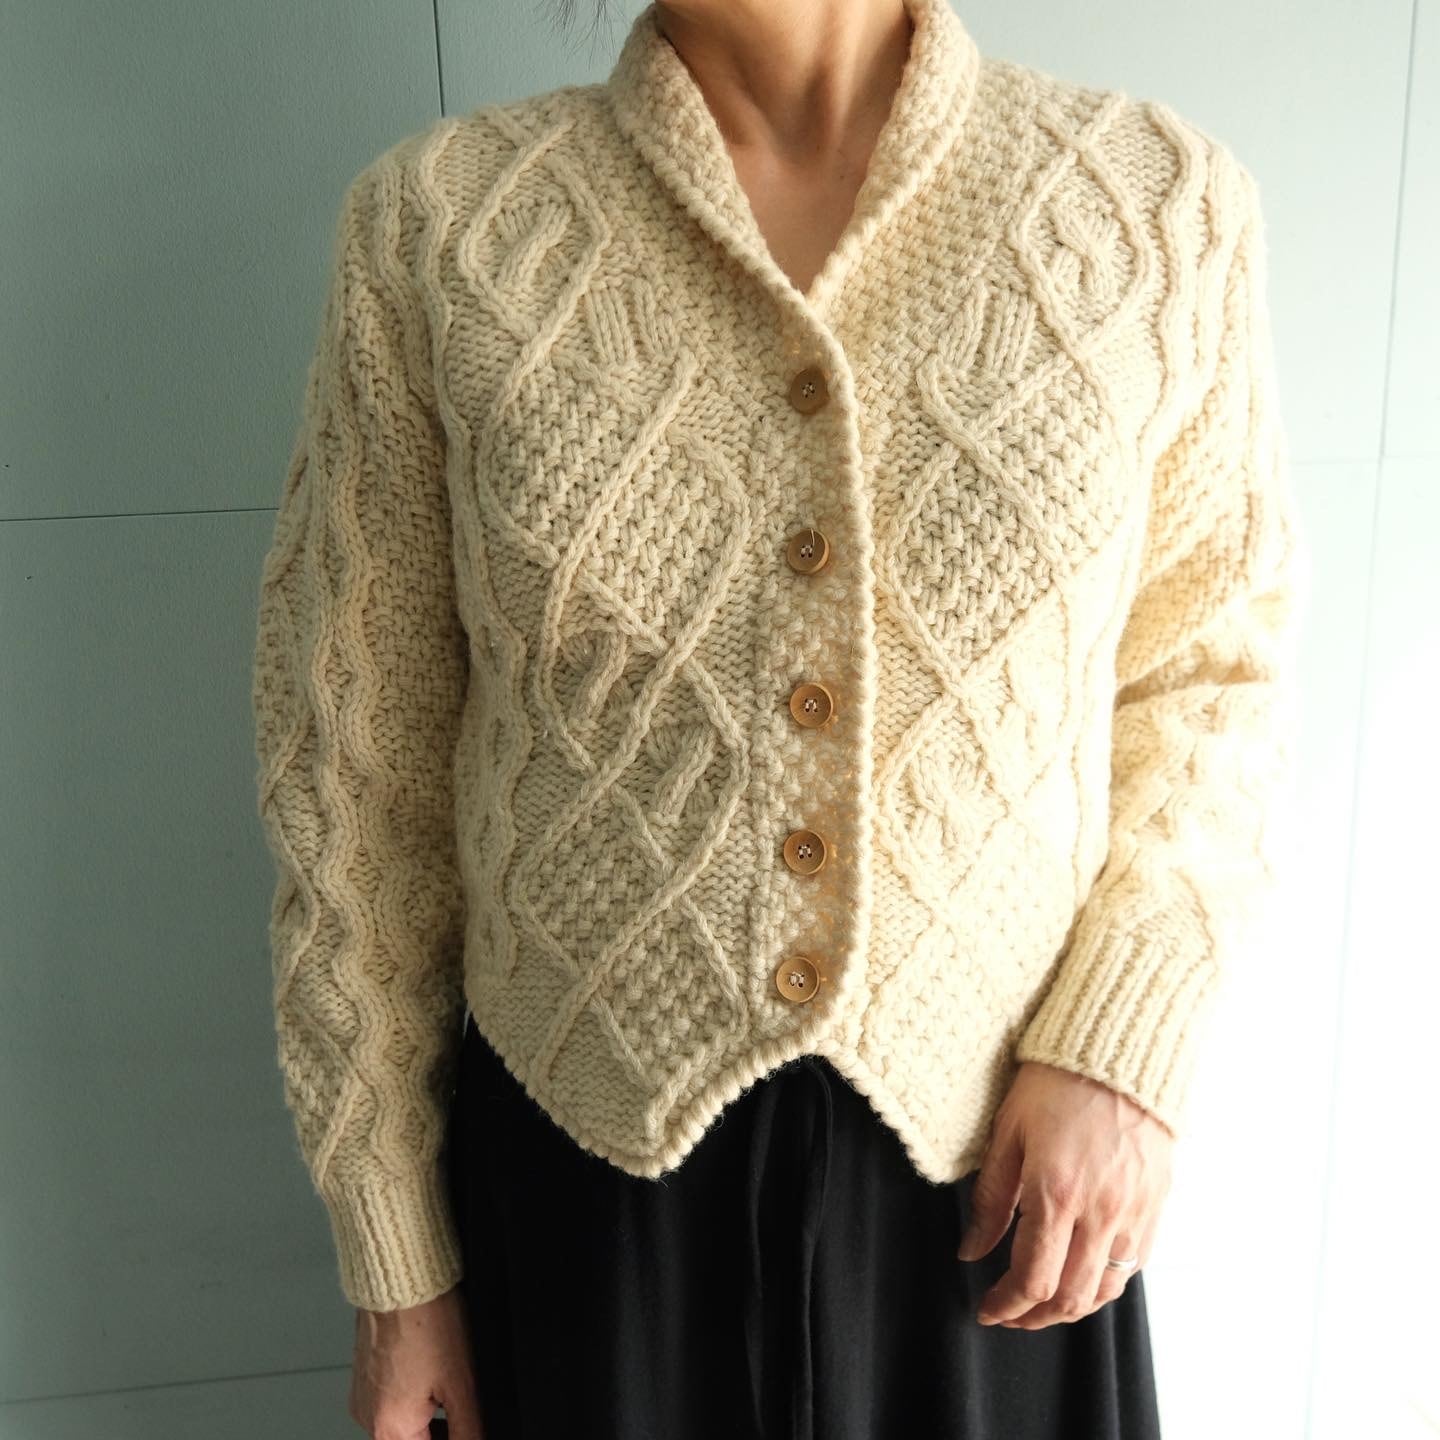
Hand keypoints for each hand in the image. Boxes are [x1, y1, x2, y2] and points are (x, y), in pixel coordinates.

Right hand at [348, 1284, 483, 1438]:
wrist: (399, 1279)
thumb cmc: (427, 1320)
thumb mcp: (462, 1384)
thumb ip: (469, 1429)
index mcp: (390, 1429)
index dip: (456, 1438)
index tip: (467, 1425)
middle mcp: (369, 1419)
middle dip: (442, 1432)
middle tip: (461, 1404)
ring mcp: (363, 1397)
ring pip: (402, 1425)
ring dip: (428, 1418)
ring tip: (450, 1387)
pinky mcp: (363, 1377)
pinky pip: (390, 1401)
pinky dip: (412, 1397)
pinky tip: (431, 1374)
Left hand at [955, 1060, 1173, 1329]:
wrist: (1116, 1049)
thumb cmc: (1054, 1082)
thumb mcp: (1007, 1133)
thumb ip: (991, 1200)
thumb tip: (971, 1251)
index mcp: (1056, 1193)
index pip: (1032, 1279)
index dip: (1007, 1305)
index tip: (988, 1310)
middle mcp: (1100, 1211)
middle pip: (1070, 1298)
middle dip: (1035, 1317)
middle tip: (1010, 1313)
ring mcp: (1134, 1210)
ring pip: (1105, 1290)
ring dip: (1071, 1308)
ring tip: (1043, 1302)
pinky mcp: (1155, 1203)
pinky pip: (1134, 1265)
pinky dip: (1105, 1282)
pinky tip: (1082, 1273)